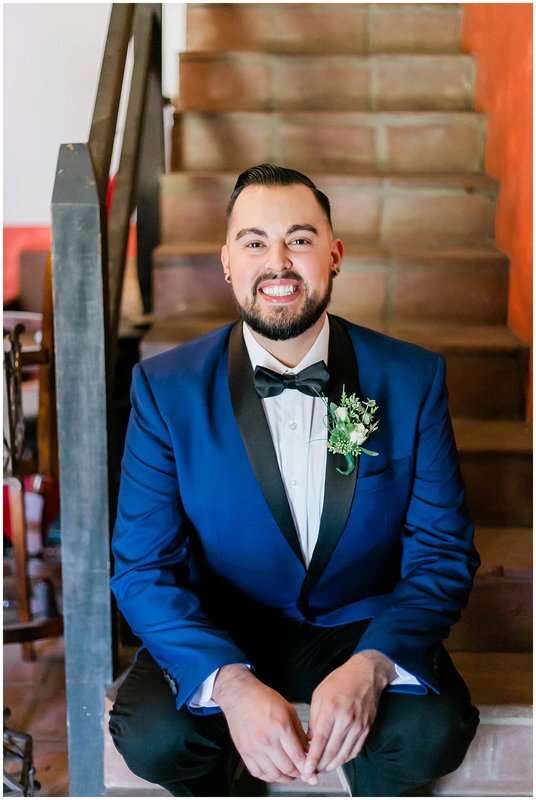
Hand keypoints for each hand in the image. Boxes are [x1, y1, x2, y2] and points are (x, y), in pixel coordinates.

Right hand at [213, 664, 308, 783]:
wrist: (239, 695)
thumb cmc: (264, 698)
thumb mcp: (288, 710)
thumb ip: (299, 732)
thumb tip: (307, 750)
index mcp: (281, 727)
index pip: (298, 756)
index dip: (307, 768)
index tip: (312, 773)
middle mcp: (267, 740)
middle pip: (287, 768)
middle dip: (298, 773)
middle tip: (302, 772)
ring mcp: (254, 748)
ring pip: (273, 774)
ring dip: (284, 778)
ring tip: (290, 773)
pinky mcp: (244, 752)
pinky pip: (258, 773)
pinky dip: (268, 776)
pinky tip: (274, 771)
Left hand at [303, 650, 394, 781]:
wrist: (365, 674)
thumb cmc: (340, 681)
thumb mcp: (320, 694)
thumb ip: (314, 719)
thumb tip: (310, 741)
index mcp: (331, 708)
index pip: (320, 740)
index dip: (312, 758)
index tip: (305, 769)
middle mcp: (346, 719)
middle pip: (331, 752)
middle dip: (320, 766)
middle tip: (311, 772)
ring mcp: (358, 725)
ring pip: (343, 755)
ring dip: (331, 766)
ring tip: (321, 768)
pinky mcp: (366, 729)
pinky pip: (354, 751)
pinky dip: (344, 759)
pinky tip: (336, 760)